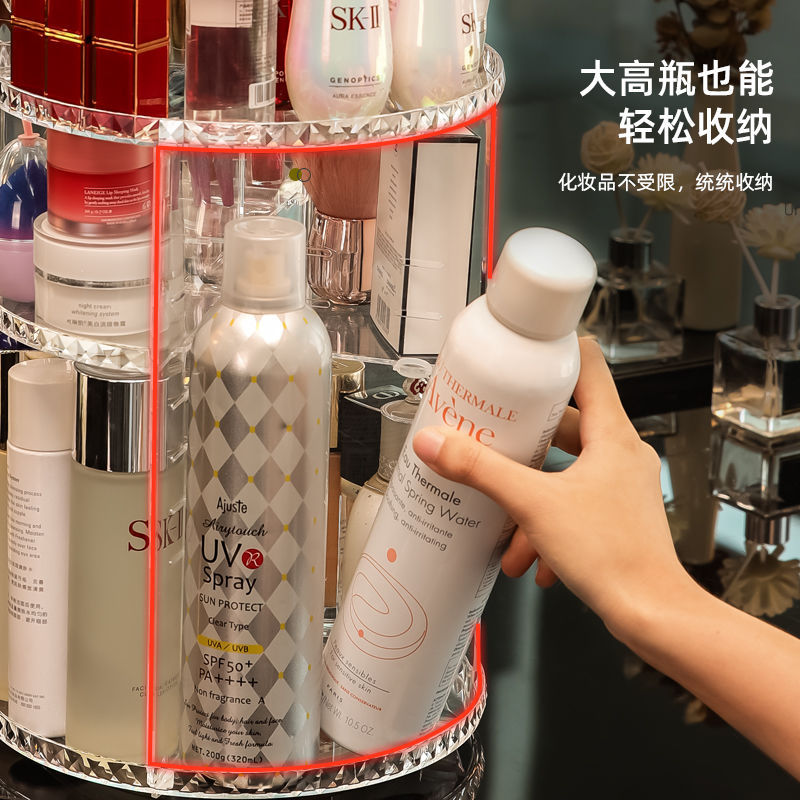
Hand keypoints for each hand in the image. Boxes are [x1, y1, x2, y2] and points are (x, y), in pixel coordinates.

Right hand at [412, 338, 696, 637]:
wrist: (651, 614)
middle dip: (523, 443)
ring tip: (504, 525)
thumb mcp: (532, 503)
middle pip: (564, 425)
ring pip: (562, 474)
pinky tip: (527, 556)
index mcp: (612, 434)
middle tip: (491, 437)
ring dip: (529, 498)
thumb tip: (436, 443)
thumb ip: (480, 470)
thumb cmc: (614, 555)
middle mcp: (620, 454)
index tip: (520, 359)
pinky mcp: (614, 517)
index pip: (587, 368)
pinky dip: (544, 525)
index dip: (554, 356)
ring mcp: (619, 487)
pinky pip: (571, 506)